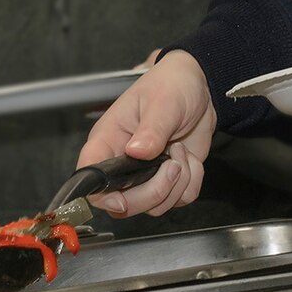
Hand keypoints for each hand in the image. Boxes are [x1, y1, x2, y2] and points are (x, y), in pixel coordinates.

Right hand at [74, 50, 214, 216]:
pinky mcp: (168, 179)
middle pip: (124, 203)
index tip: (121, 200)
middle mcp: (123, 162)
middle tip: (172, 164)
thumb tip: (136, 152)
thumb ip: (150, 130)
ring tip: (180, 152)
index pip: (90, 176)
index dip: (102, 195)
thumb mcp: (163, 102)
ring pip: (154, 206)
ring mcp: (146, 174)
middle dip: (154, 191)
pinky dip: (191, 183)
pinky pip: (179, 200)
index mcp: (109, 139)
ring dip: (177, 184)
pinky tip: (189, 159)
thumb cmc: (171, 84)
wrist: (201, 87)